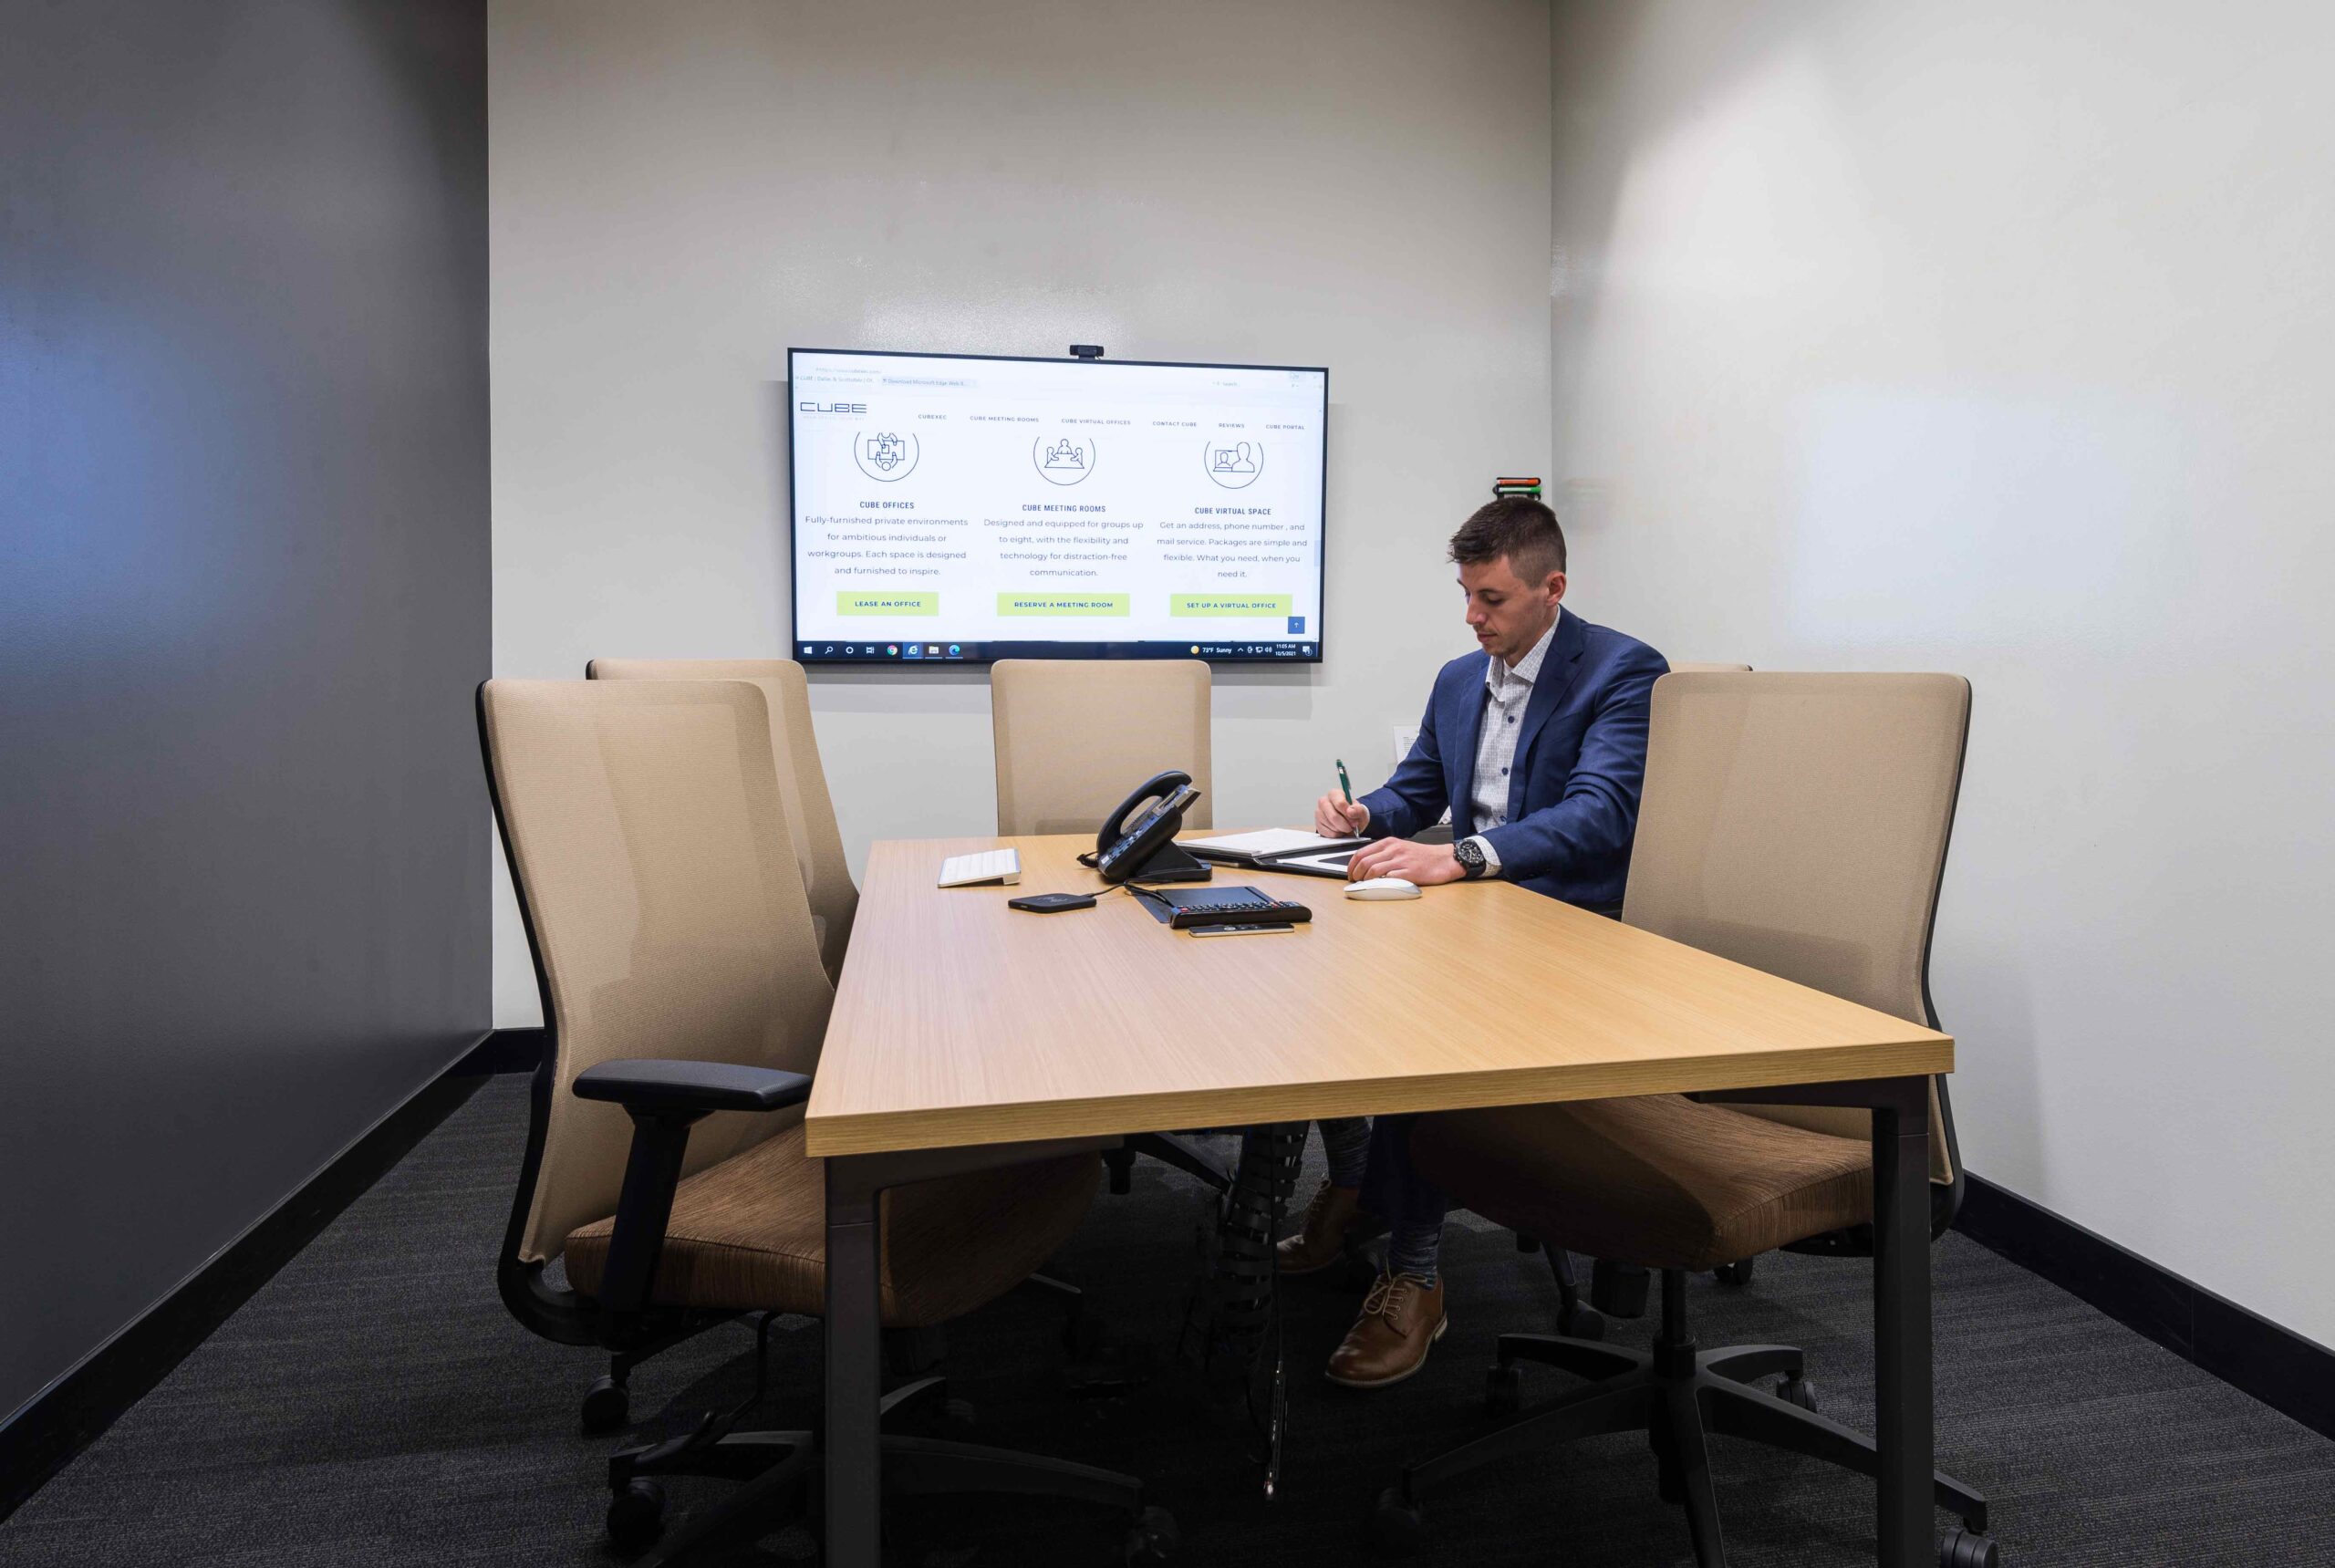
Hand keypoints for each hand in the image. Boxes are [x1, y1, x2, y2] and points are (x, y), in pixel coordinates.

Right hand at [1315, 792, 1368, 836]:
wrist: (1350, 821)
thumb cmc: (1354, 813)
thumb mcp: (1361, 811)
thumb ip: (1358, 810)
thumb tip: (1350, 812)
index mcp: (1334, 794)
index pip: (1340, 803)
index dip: (1348, 814)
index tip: (1354, 819)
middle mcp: (1324, 801)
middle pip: (1333, 816)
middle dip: (1345, 824)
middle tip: (1351, 826)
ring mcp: (1319, 813)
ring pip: (1331, 826)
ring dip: (1341, 829)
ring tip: (1345, 827)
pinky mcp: (1318, 824)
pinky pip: (1328, 833)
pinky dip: (1337, 834)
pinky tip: (1339, 830)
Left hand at [1346, 839, 1465, 885]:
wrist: (1445, 859)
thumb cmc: (1423, 856)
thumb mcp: (1401, 848)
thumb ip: (1384, 853)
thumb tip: (1366, 865)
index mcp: (1390, 843)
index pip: (1362, 852)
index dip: (1351, 865)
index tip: (1350, 873)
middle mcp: (1394, 849)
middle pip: (1365, 861)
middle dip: (1355, 874)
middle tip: (1355, 882)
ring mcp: (1401, 861)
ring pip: (1373, 870)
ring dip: (1365, 880)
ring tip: (1365, 885)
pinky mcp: (1410, 873)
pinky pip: (1389, 878)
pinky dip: (1380, 884)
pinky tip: (1378, 888)